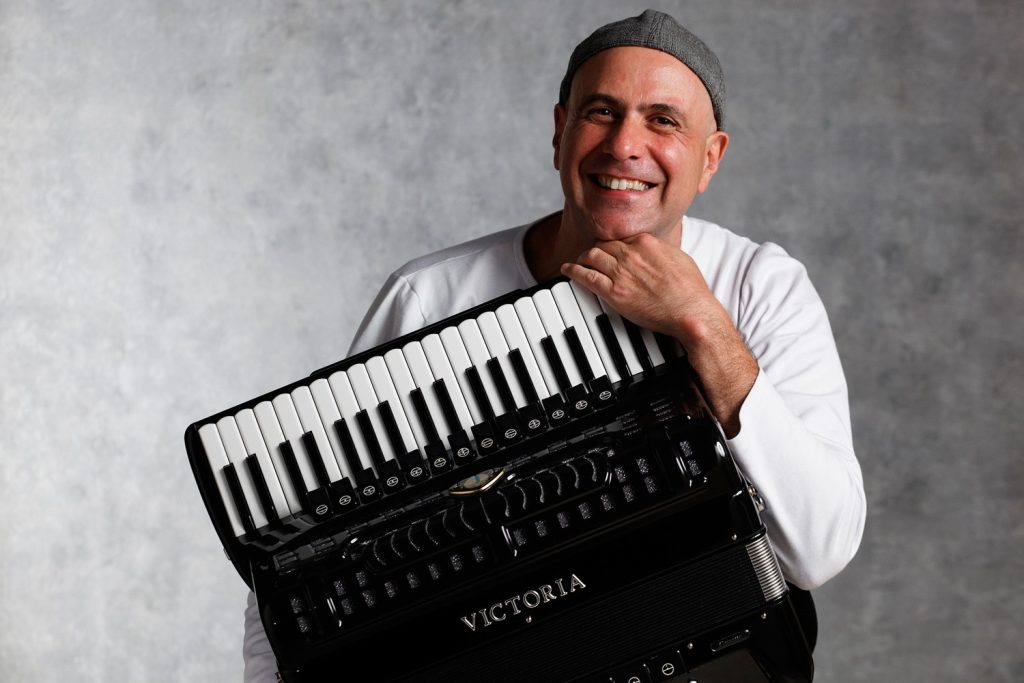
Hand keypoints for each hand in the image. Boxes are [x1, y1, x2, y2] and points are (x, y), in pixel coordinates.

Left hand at [560, 232, 758, 436]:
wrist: (690, 310)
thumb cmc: (690, 289)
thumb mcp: (678, 258)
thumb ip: (661, 251)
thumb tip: (654, 250)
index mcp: (646, 242)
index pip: (620, 238)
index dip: (612, 245)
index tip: (609, 250)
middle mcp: (631, 253)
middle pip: (603, 246)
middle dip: (595, 251)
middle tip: (590, 256)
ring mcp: (621, 272)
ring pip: (591, 256)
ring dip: (582, 258)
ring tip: (578, 262)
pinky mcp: (614, 292)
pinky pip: (586, 276)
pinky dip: (573, 271)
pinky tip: (567, 270)